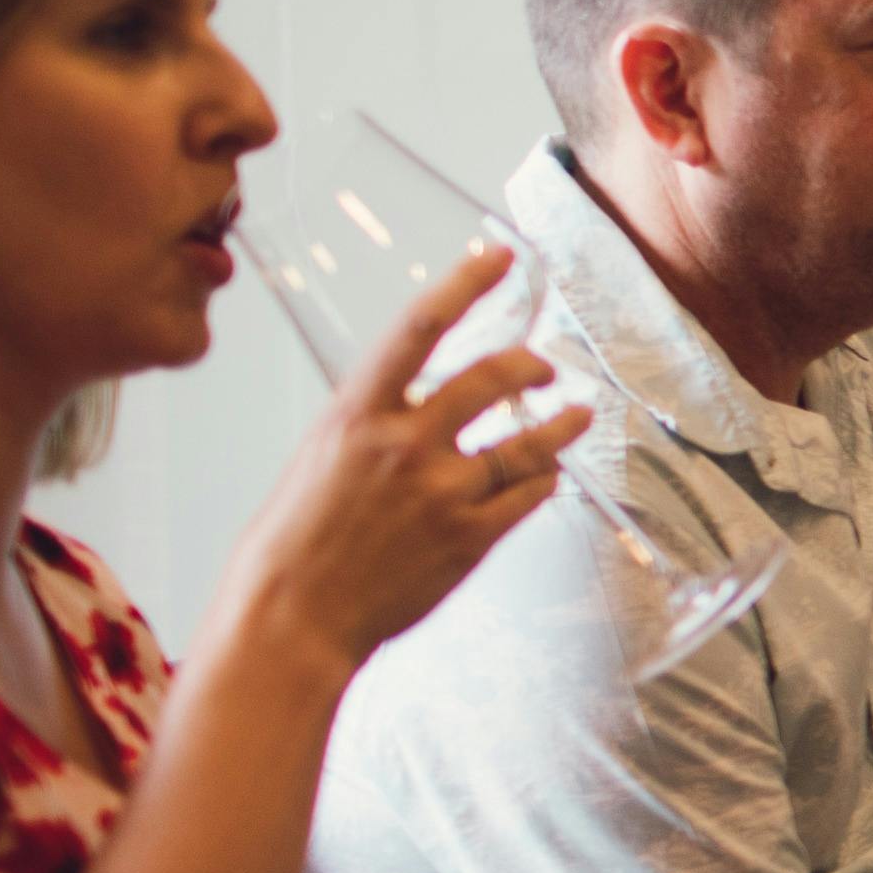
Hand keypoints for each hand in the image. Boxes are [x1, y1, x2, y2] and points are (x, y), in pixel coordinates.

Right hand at [207, 245, 582, 683]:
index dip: (463, 284)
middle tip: (545, 366)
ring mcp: (442, 492)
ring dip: (563, 424)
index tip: (498, 257)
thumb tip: (414, 398)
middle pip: (492, 378)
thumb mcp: (319, 456)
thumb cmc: (295, 539)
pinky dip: (544, 478)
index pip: (419, 327)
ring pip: (529, 441)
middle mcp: (404, 444)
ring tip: (579, 414)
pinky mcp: (470, 538)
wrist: (292, 616)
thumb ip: (371, 422)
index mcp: (356, 414)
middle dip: (530, 365)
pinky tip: (548, 474)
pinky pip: (529, 494)